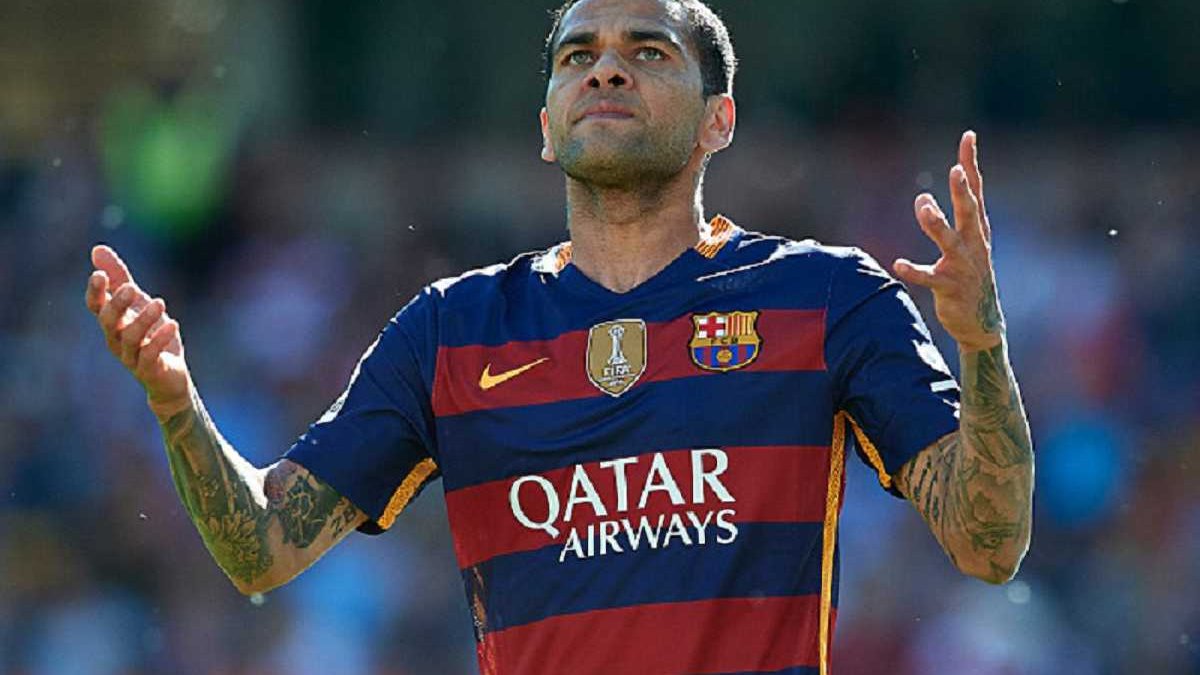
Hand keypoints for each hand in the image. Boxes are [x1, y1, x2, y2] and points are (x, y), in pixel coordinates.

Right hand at [85, 245, 192, 417]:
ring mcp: (131, 357)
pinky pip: (150, 355)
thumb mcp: (138, 304)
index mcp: (112, 323)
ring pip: (130, 338)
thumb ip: (120, 278)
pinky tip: (172, 324)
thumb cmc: (151, 336)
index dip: (95, 292)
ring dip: (144, 319)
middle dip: (118, 304)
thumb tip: (96, 249)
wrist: (171, 377)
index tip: (100, 274)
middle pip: (108, 322)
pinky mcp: (149, 370)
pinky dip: (159, 340)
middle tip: (131, 288)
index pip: (95, 306)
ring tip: (160, 303)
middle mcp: (116, 340)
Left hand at [893, 131, 1004, 353]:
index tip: (968, 136)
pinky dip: (914, 271)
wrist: (982, 322)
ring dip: (935, 223)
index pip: (976, 190)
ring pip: (949, 241)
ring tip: (922, 204)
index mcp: (977, 230)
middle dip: (962, 191)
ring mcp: (963, 266)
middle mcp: (973, 244)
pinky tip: (898, 264)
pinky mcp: (949, 288)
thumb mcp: (964, 245)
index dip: (970, 163)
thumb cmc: (969, 277)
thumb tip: (922, 199)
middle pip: (968, 211)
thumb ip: (944, 220)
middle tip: (955, 170)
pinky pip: (929, 278)